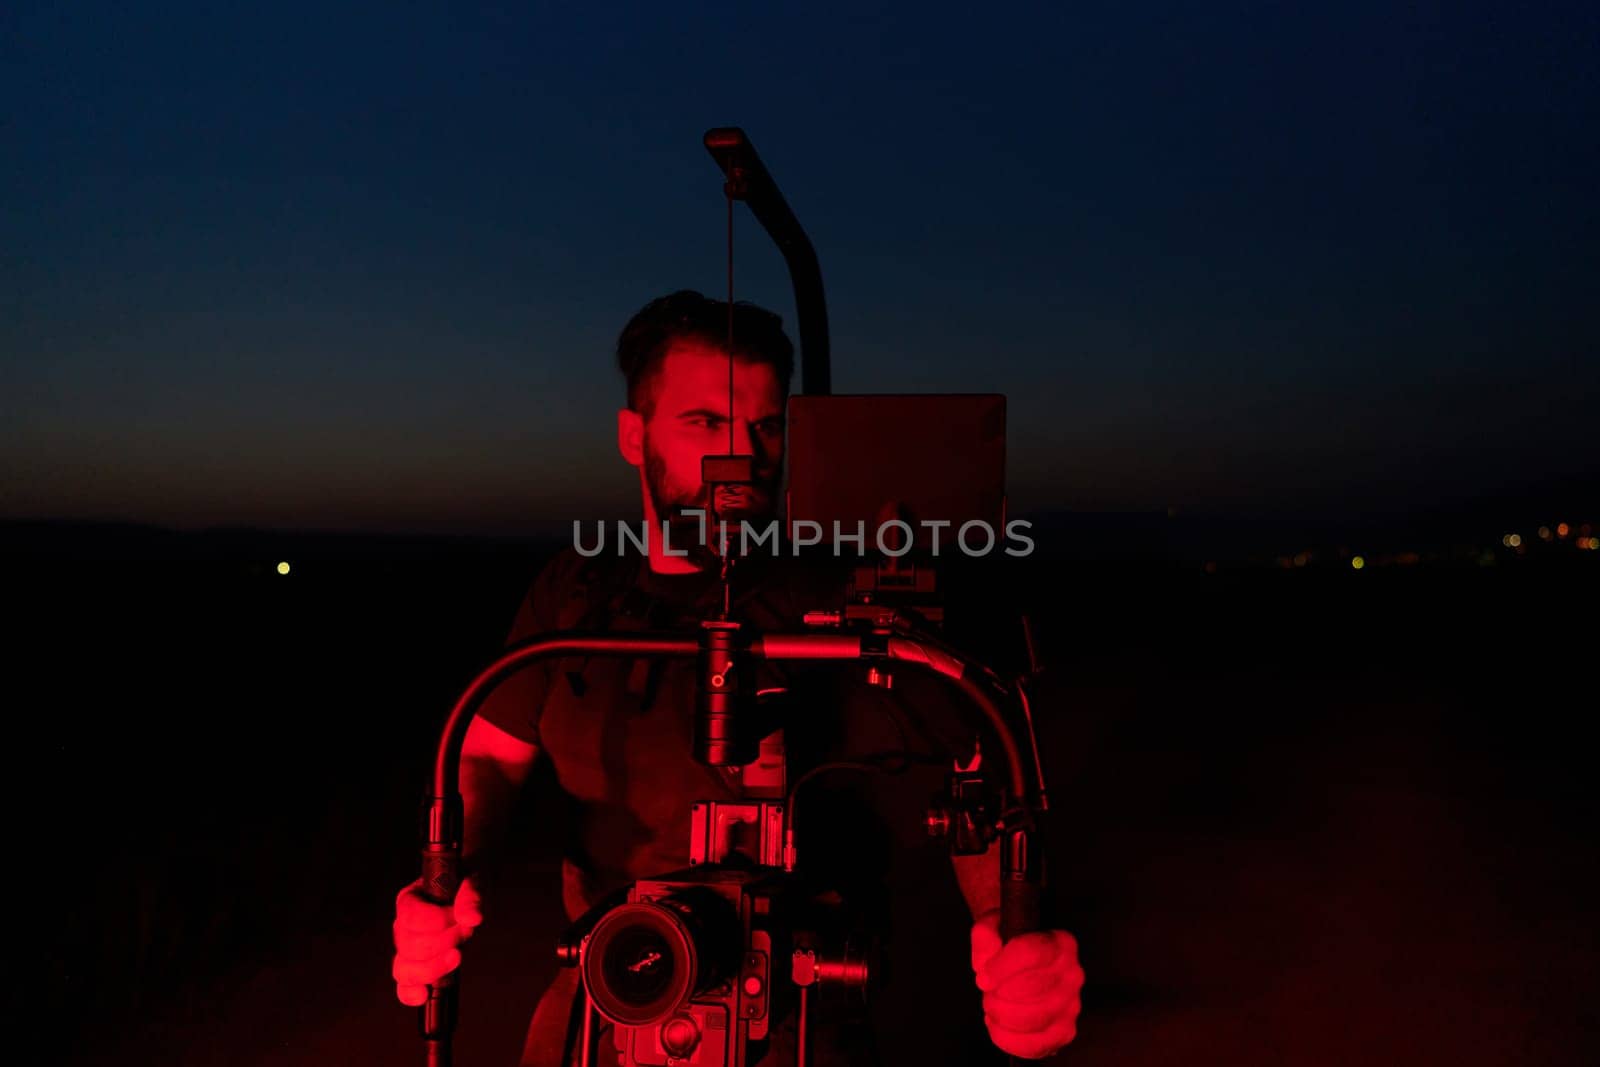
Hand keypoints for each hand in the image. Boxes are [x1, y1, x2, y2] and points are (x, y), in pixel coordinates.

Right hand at [392, 876, 483, 1005]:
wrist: (466, 888)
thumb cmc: (465, 880)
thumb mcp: (472, 877)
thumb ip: (470, 895)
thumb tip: (472, 918)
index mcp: (409, 900)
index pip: (412, 918)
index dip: (438, 922)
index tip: (460, 918)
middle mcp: (402, 926)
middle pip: (411, 946)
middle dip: (443, 942)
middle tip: (465, 931)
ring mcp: (406, 949)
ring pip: (405, 969)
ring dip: (434, 967)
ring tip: (457, 956)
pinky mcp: (416, 967)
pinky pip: (404, 986)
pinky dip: (411, 993)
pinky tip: (423, 995)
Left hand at [970, 913, 1082, 1058]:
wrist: (1019, 970)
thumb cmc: (1008, 950)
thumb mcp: (993, 932)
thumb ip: (986, 936)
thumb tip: (986, 956)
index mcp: (1060, 943)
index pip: (1032, 952)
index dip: (1002, 968)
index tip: (984, 977)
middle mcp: (1073, 974)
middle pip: (1034, 988)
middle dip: (1000, 994)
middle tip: (988, 993)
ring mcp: (1072, 1005)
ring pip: (1035, 1019)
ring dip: (1003, 1016)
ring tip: (992, 1008)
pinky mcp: (1064, 1032)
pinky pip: (1037, 1045)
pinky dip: (1009, 1040)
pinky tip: (997, 1026)